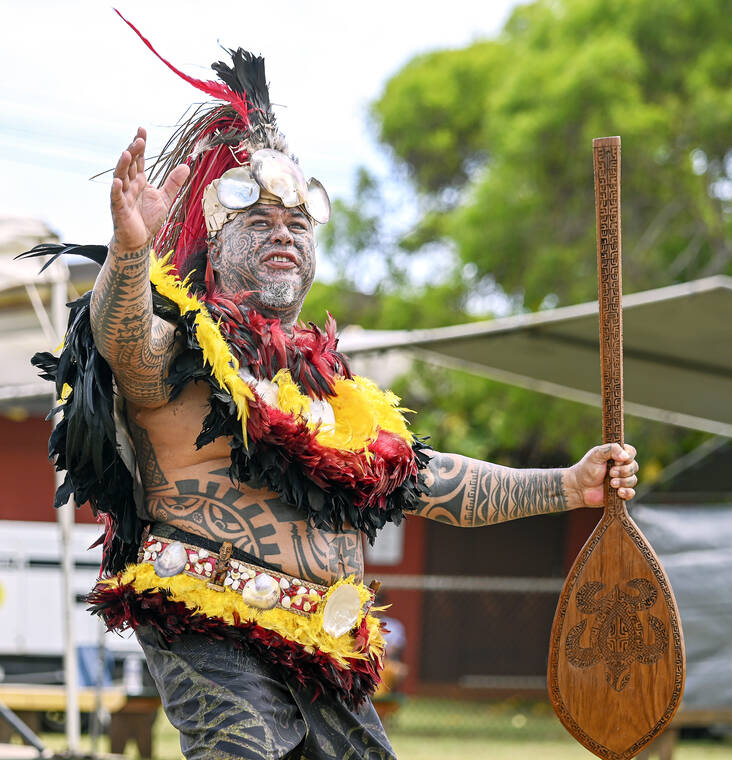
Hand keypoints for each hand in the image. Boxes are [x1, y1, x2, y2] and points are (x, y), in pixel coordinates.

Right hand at [110, 127, 189, 251]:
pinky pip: (116, 198)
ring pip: (121, 177)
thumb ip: (174, 183)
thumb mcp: (165, 198)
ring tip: (127, 153)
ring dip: (123, 165)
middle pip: (130, 164)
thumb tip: (186, 166)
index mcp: (140, 181)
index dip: (140, 146)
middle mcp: (129, 185)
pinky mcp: (119, 209)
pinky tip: (117, 181)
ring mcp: (122, 196)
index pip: (139, 159)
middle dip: (133, 151)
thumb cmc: (149, 219)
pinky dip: (116, 190)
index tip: (142, 130)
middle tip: (138, 139)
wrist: (140, 240)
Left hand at [567, 443, 637, 507]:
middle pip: (634, 467)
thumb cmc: (586, 468)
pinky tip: (618, 492)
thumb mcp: (596, 454)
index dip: (627, 456)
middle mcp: (622, 467)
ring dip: (622, 482)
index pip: (631, 452)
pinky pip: (631, 493)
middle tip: (610, 473)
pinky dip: (627, 492)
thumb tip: (625, 456)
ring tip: (611, 483)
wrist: (579, 487)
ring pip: (633, 480)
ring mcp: (622, 480)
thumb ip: (610, 449)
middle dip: (623, 471)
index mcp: (616, 455)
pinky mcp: (621, 492)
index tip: (616, 461)